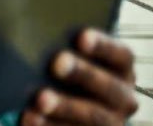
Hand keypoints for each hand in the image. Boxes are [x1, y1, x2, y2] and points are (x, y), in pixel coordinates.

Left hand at [21, 28, 137, 124]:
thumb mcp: (72, 58)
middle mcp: (122, 97)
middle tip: (58, 63)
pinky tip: (30, 117)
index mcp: (121, 69)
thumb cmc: (66, 71)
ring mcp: (110, 121)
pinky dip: (50, 125)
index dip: (103, 46)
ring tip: (40, 100)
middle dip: (83, 74)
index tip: (82, 37)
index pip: (120, 55)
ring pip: (92, 115)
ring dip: (65, 107)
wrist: (67, 108)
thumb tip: (37, 35)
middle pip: (108, 86)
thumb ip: (63, 45)